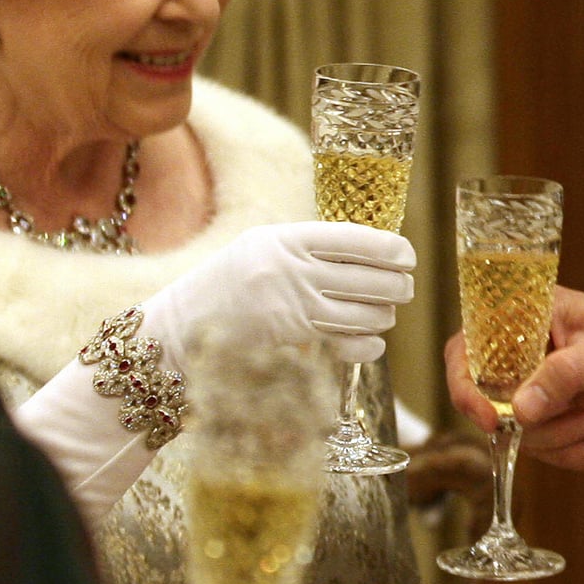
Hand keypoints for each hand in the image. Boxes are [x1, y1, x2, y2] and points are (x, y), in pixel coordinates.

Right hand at [143, 221, 415, 366]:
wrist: (176, 329)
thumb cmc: (226, 285)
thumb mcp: (261, 248)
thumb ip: (310, 246)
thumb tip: (373, 249)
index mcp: (286, 238)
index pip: (357, 239)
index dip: (393, 249)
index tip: (407, 256)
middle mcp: (291, 270)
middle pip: (371, 278)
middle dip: (398, 286)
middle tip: (403, 289)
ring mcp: (291, 308)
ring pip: (367, 313)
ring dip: (384, 315)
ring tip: (382, 313)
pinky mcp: (291, 343)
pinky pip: (351, 343)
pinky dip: (369, 345)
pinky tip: (369, 341)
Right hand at [445, 287, 583, 472]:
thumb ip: (560, 377)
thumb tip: (519, 411)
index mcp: (526, 316)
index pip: (469, 345)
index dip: (465, 383)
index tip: (490, 419)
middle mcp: (523, 351)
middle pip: (488, 399)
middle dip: (529, 422)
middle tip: (574, 418)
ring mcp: (536, 385)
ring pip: (517, 429)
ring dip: (558, 437)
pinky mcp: (553, 414)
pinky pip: (543, 446)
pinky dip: (570, 454)